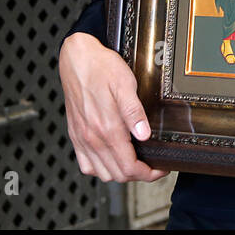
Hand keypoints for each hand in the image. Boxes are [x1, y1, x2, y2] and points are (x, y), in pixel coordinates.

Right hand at [59, 33, 168, 182]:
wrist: (77, 59)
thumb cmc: (102, 68)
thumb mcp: (126, 84)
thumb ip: (134, 112)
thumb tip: (144, 135)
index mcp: (107, 128)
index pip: (129, 167)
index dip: (148, 174)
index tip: (160, 169)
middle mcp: (92, 137)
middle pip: (117, 175)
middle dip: (138, 175)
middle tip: (152, 166)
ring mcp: (82, 138)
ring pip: (101, 173)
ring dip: (119, 174)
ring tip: (135, 163)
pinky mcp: (75, 134)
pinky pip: (85, 164)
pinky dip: (100, 168)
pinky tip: (111, 158)